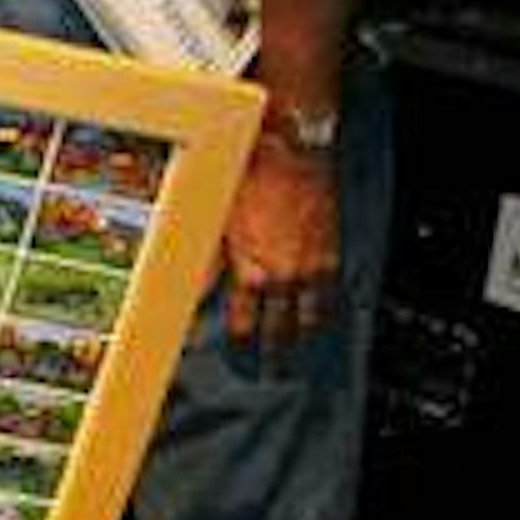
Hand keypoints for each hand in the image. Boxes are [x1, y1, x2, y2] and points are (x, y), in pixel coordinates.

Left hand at [217, 134, 339, 356]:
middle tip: (272, 369)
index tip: (238, 351)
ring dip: (302, 336)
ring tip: (298, 351)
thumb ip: (205, 263)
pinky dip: (325, 308)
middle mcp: (282, 277)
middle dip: (273, 352)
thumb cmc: (247, 176)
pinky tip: (323, 316)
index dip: (239, 340)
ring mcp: (310, 269)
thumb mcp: (216, 221)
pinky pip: (330, 293)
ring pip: (310, 317)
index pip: (243, 324)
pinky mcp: (331, 255)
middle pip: (279, 329)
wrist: (289, 150)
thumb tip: (187, 291)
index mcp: (250, 271)